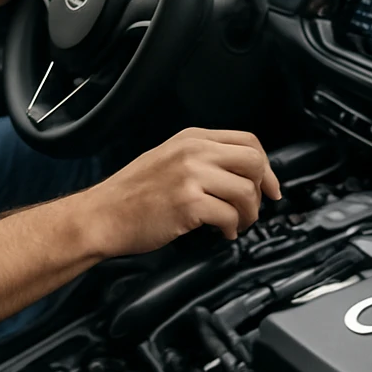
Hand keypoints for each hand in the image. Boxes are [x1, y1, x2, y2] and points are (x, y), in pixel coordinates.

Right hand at [75, 128, 282, 257]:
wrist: (102, 215)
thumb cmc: (132, 194)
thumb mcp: (168, 158)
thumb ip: (202, 158)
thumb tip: (241, 173)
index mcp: (192, 138)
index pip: (248, 141)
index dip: (266, 166)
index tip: (269, 187)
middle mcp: (194, 152)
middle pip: (254, 162)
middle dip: (262, 189)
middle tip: (253, 208)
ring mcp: (190, 176)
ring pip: (246, 191)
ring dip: (248, 214)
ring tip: (236, 224)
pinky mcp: (188, 204)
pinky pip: (229, 216)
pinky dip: (232, 229)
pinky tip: (222, 233)